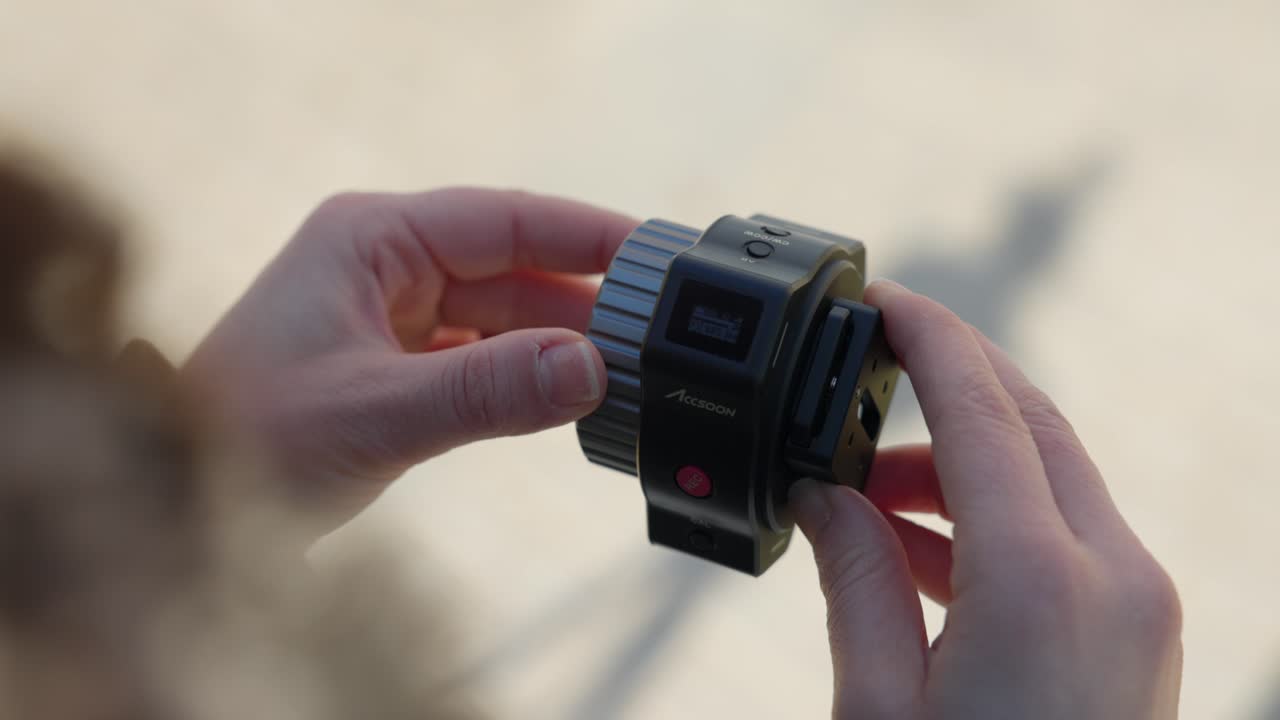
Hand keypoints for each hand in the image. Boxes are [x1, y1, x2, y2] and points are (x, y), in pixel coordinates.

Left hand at [185, 189, 635, 530]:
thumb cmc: (244, 440)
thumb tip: (592, 367)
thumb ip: (488, 390)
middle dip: (580, 303)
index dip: (585, 235)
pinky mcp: (397, 366)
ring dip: (556, 347)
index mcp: (371, 238)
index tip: (654, 258)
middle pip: (512, 270)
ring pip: (501, 319)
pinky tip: (570, 399)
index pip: (505, 219)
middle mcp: (386, 265)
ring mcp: (392, 316)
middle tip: (654, 336)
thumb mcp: (377, 411)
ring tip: (627, 373)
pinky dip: (524, 380)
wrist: (179, 502)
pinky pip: (481, 361)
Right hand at [789, 280, 1181, 718]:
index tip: (883, 298)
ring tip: (862, 507)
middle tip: (859, 384)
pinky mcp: (1138, 632)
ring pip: (1046, 479)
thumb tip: (824, 499)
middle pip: (1028, 425)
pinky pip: (1063, 536)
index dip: (929, 338)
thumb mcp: (876, 706)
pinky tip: (915, 552)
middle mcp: (1112, 577)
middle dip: (941, 388)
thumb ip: (853, 583)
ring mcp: (1138, 606)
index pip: (981, 413)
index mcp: (1036, 585)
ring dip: (955, 469)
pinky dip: (990, 521)